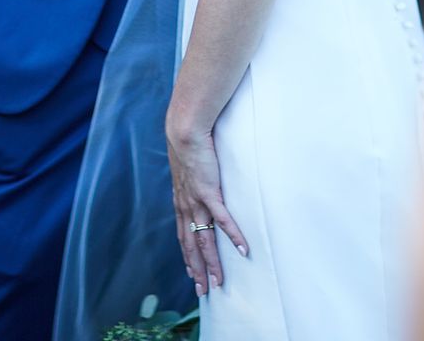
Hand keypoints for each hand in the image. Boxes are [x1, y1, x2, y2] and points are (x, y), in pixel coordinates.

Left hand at [166, 110, 247, 296]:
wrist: (185, 131)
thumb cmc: (189, 147)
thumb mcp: (187, 170)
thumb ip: (192, 183)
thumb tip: (198, 186)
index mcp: (181, 203)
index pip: (183, 237)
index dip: (188, 258)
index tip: (192, 274)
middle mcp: (186, 207)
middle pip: (192, 246)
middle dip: (198, 270)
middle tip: (204, 291)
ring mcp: (197, 202)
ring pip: (205, 240)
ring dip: (213, 263)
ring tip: (219, 281)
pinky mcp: (209, 192)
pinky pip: (223, 220)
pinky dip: (233, 236)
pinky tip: (242, 250)